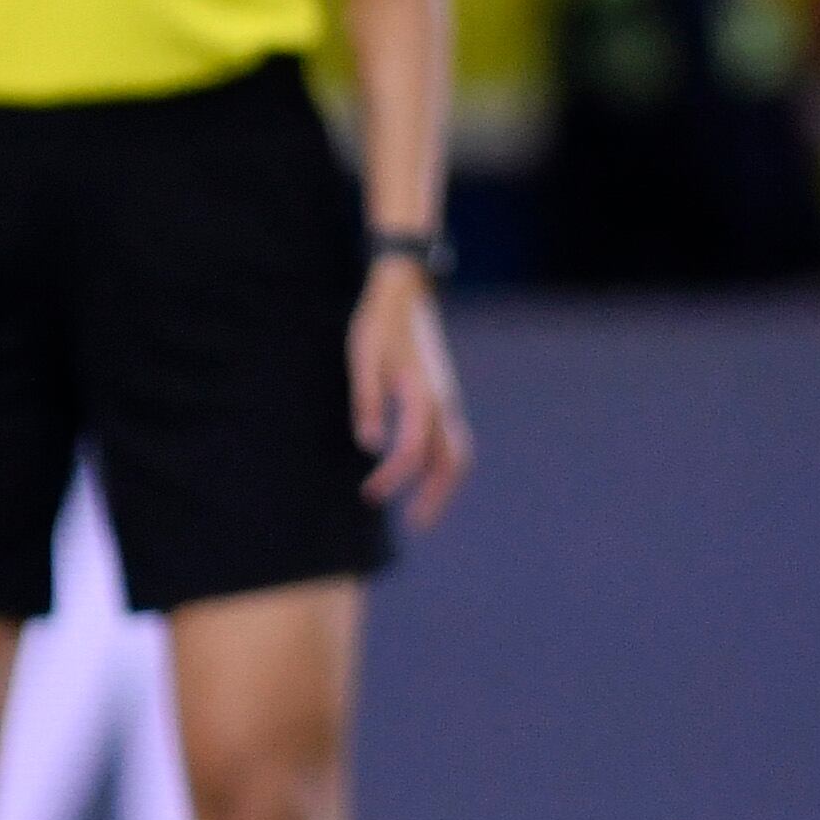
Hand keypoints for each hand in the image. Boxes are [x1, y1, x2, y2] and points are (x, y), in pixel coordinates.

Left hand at [350, 259, 471, 525]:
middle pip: (452, 461)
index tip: (370, 495)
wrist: (405, 294)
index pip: (412, 450)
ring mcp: (447, 399)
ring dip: (442, 485)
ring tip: (421, 513)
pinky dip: (441, 466)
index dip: (392, 477)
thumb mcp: (362, 359)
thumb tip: (370, 446)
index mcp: (422, 393)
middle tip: (416, 526)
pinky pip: (451, 440)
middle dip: (436, 496)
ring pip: (457, 453)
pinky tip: (420, 477)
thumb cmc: (378, 325)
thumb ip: (366, 402)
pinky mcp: (443, 397)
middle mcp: (443, 400)